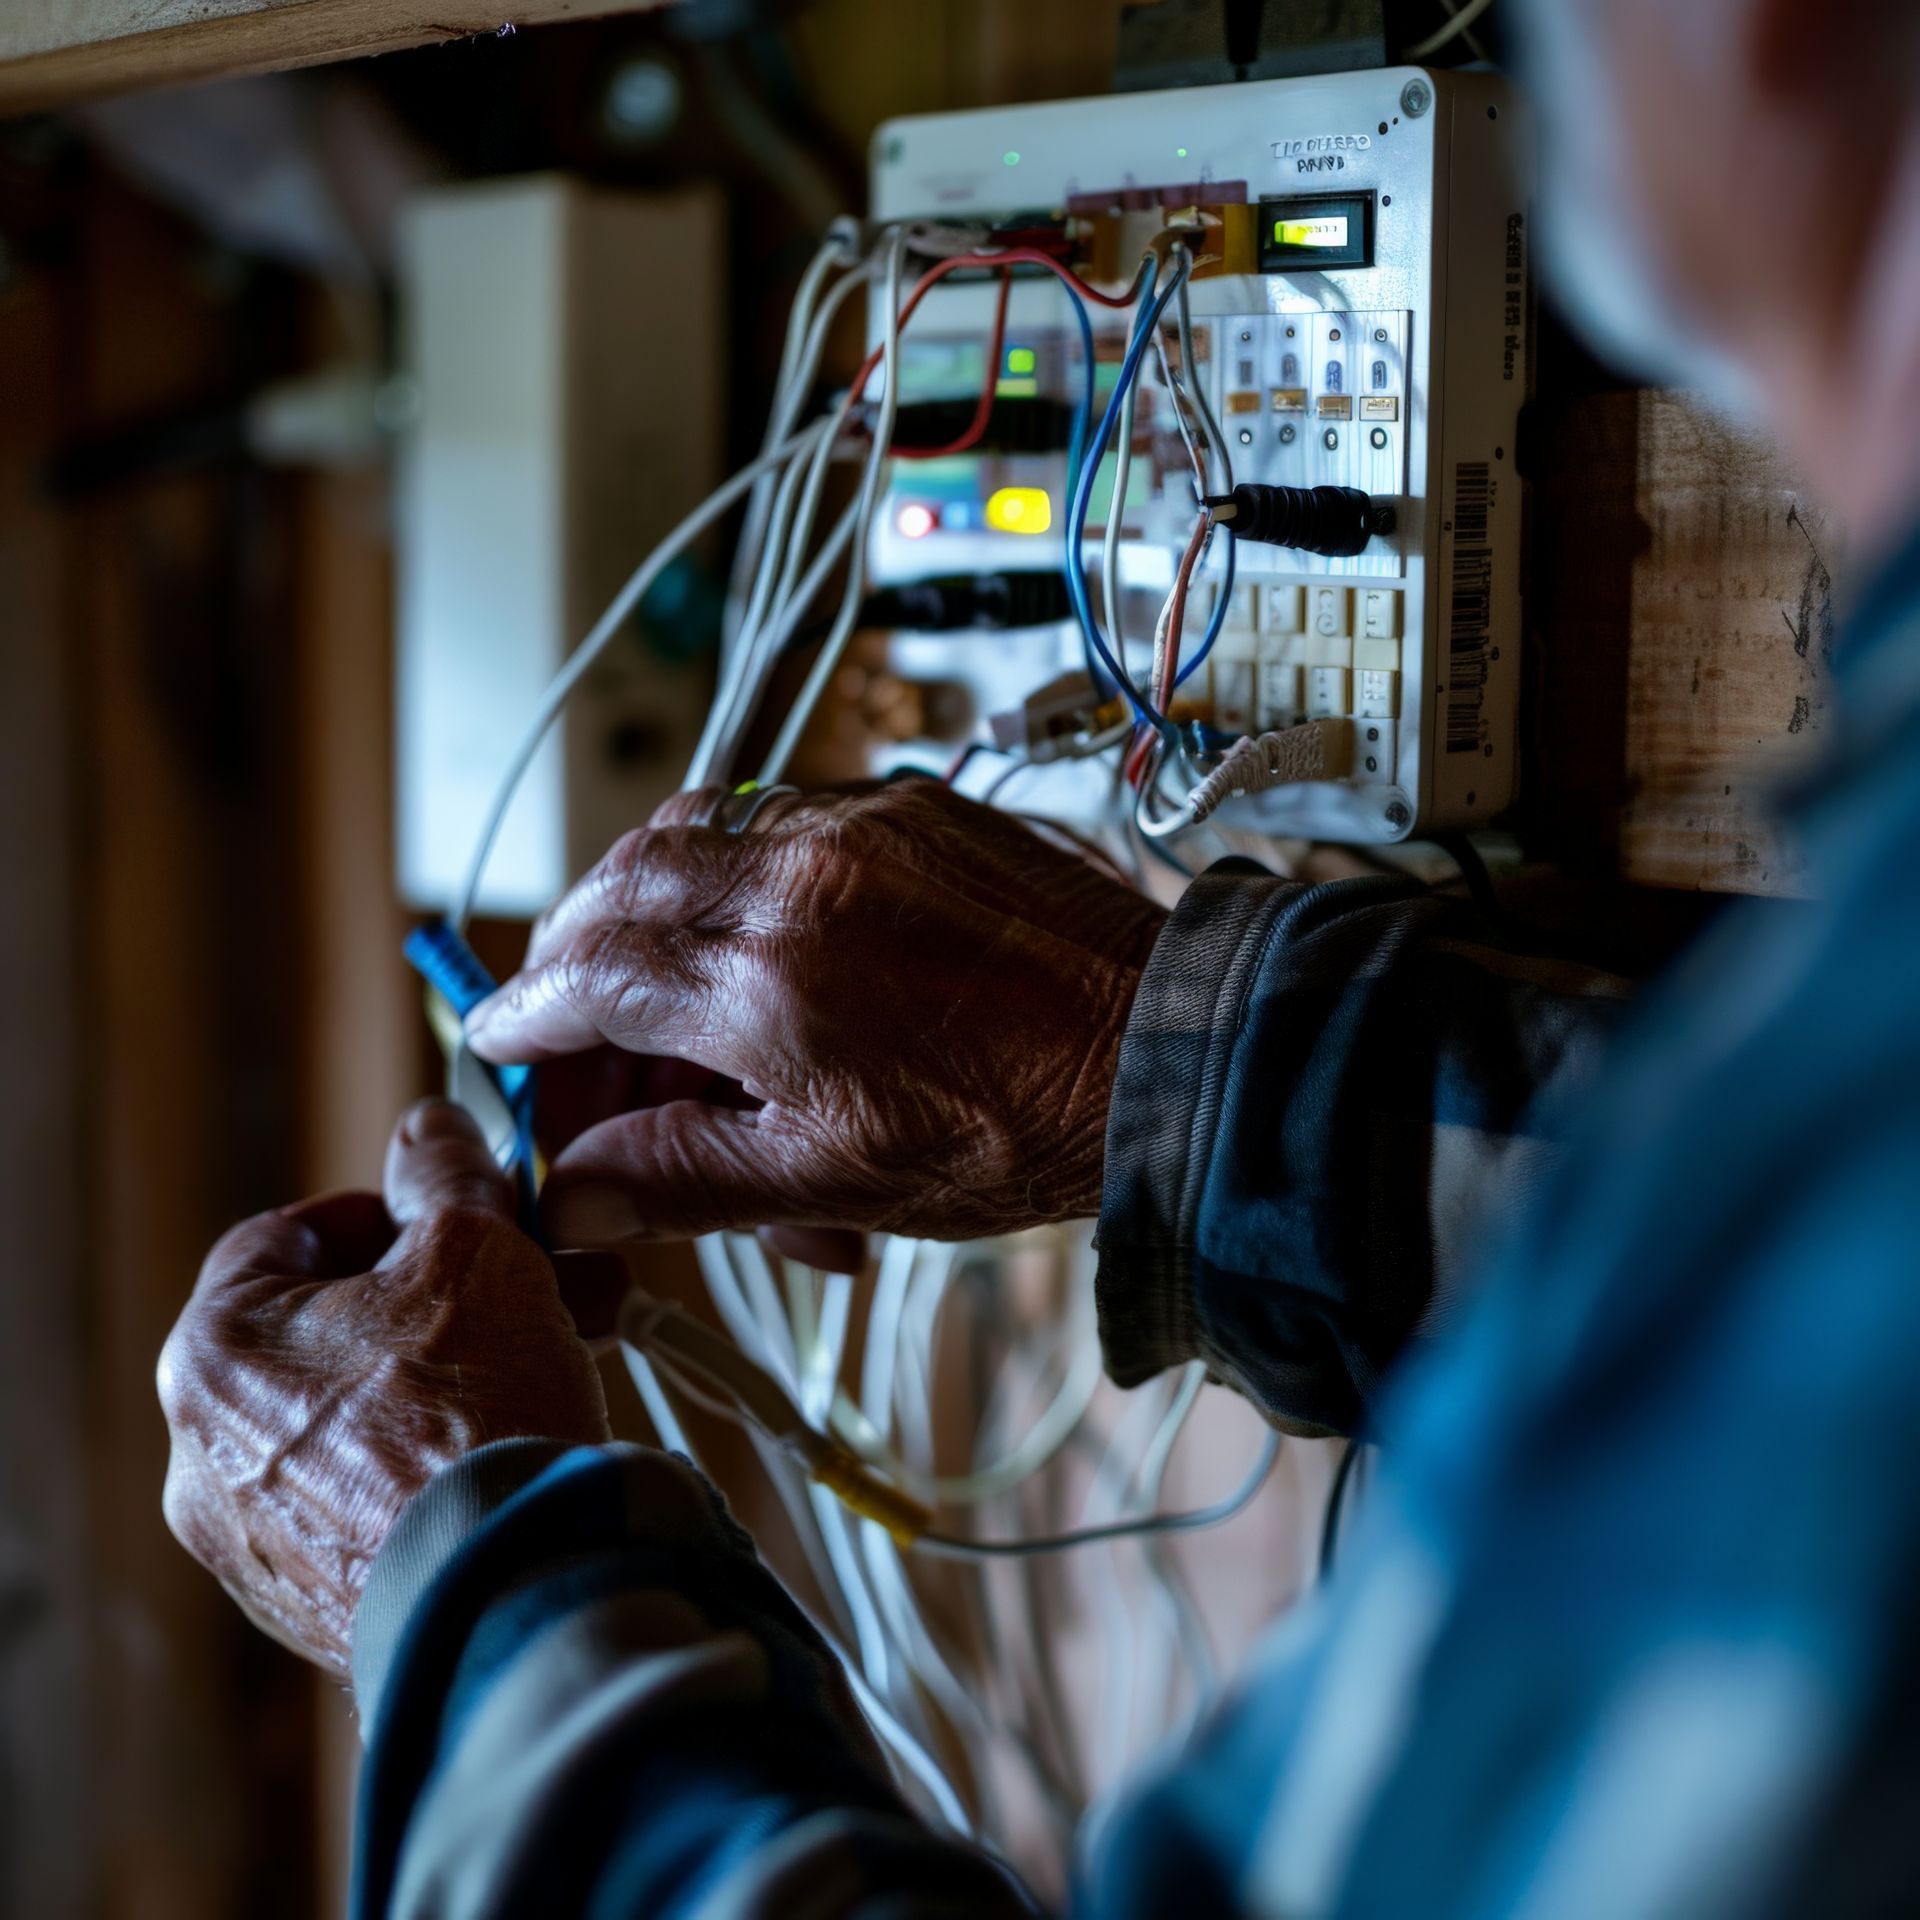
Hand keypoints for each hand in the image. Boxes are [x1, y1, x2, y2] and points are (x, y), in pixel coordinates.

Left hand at [158, 1101, 615, 1680]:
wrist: (508, 1589)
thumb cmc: (470, 1413)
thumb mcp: (472, 1244)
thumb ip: (443, 1171)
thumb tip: (431, 1131)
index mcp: (211, 1354)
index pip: (286, 1237)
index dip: (384, 1210)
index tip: (454, 1211)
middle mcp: (206, 1456)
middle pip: (336, 1331)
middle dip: (449, 1293)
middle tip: (533, 1276)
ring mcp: (258, 1543)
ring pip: (364, 1416)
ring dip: (458, 1371)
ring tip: (563, 1349)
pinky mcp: (319, 1604)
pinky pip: (379, 1497)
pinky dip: (442, 1458)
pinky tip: (523, 1434)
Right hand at [466, 778, 1167, 1252]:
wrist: (1163, 1056)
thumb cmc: (1020, 1130)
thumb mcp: (836, 1178)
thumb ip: (683, 1178)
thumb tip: (574, 1196)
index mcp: (767, 982)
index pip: (588, 976)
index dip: (525, 1013)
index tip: (496, 1040)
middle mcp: (799, 876)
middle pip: (621, 886)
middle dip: (576, 957)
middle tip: (579, 1033)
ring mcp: (859, 824)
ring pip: (693, 830)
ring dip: (647, 902)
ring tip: (661, 991)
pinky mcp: (911, 805)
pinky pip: (779, 813)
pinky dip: (735, 869)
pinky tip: (756, 942)